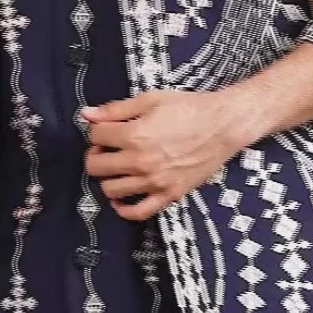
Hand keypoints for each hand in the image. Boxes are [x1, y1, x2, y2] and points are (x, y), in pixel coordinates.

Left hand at [82, 89, 246, 221]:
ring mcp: (155, 181)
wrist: (225, 124)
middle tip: (107, 149)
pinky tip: (121, 199)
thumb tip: (88, 114)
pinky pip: (139, 212)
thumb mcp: (151, 99)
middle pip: (96, 166)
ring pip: (111, 189)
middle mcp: (141, 162)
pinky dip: (124, 209)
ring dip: (107, 178)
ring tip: (117, 168)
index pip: (96, 137)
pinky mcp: (169, 194)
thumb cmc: (192, 109)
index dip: (98, 131)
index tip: (106, 130)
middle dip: (96, 155)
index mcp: (134, 136)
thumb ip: (116, 109)